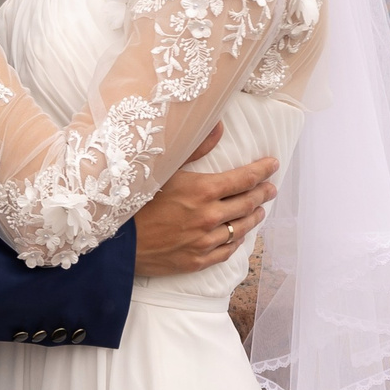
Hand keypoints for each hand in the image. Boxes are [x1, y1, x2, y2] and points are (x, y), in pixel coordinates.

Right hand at [132, 123, 276, 278]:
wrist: (116, 242)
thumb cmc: (135, 200)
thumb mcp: (163, 168)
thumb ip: (195, 149)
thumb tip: (218, 128)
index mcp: (203, 191)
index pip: (244, 179)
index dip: (262, 170)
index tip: (273, 164)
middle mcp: (209, 217)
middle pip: (247, 203)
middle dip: (263, 193)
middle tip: (271, 188)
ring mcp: (205, 241)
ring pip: (241, 228)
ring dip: (254, 217)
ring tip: (260, 210)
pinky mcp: (197, 261)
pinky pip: (227, 251)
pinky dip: (237, 240)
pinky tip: (239, 235)